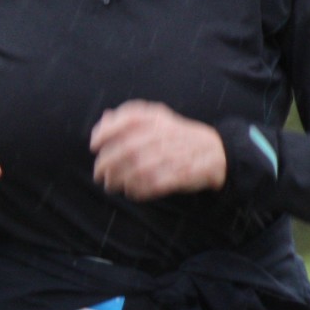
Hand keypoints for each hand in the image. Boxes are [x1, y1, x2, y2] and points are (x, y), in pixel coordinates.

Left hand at [90, 101, 226, 199]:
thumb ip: (129, 117)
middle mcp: (163, 134)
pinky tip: (130, 192)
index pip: (125, 121)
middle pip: (126, 150)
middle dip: (107, 164)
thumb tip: (103, 121)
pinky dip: (137, 191)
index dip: (105, 133)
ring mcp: (172, 154)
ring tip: (110, 186)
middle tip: (98, 174)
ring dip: (119, 180)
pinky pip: (152, 186)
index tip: (94, 146)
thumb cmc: (176, 135)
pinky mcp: (180, 174)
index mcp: (155, 118)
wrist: (215, 151)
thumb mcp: (157, 118)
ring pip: (137, 170)